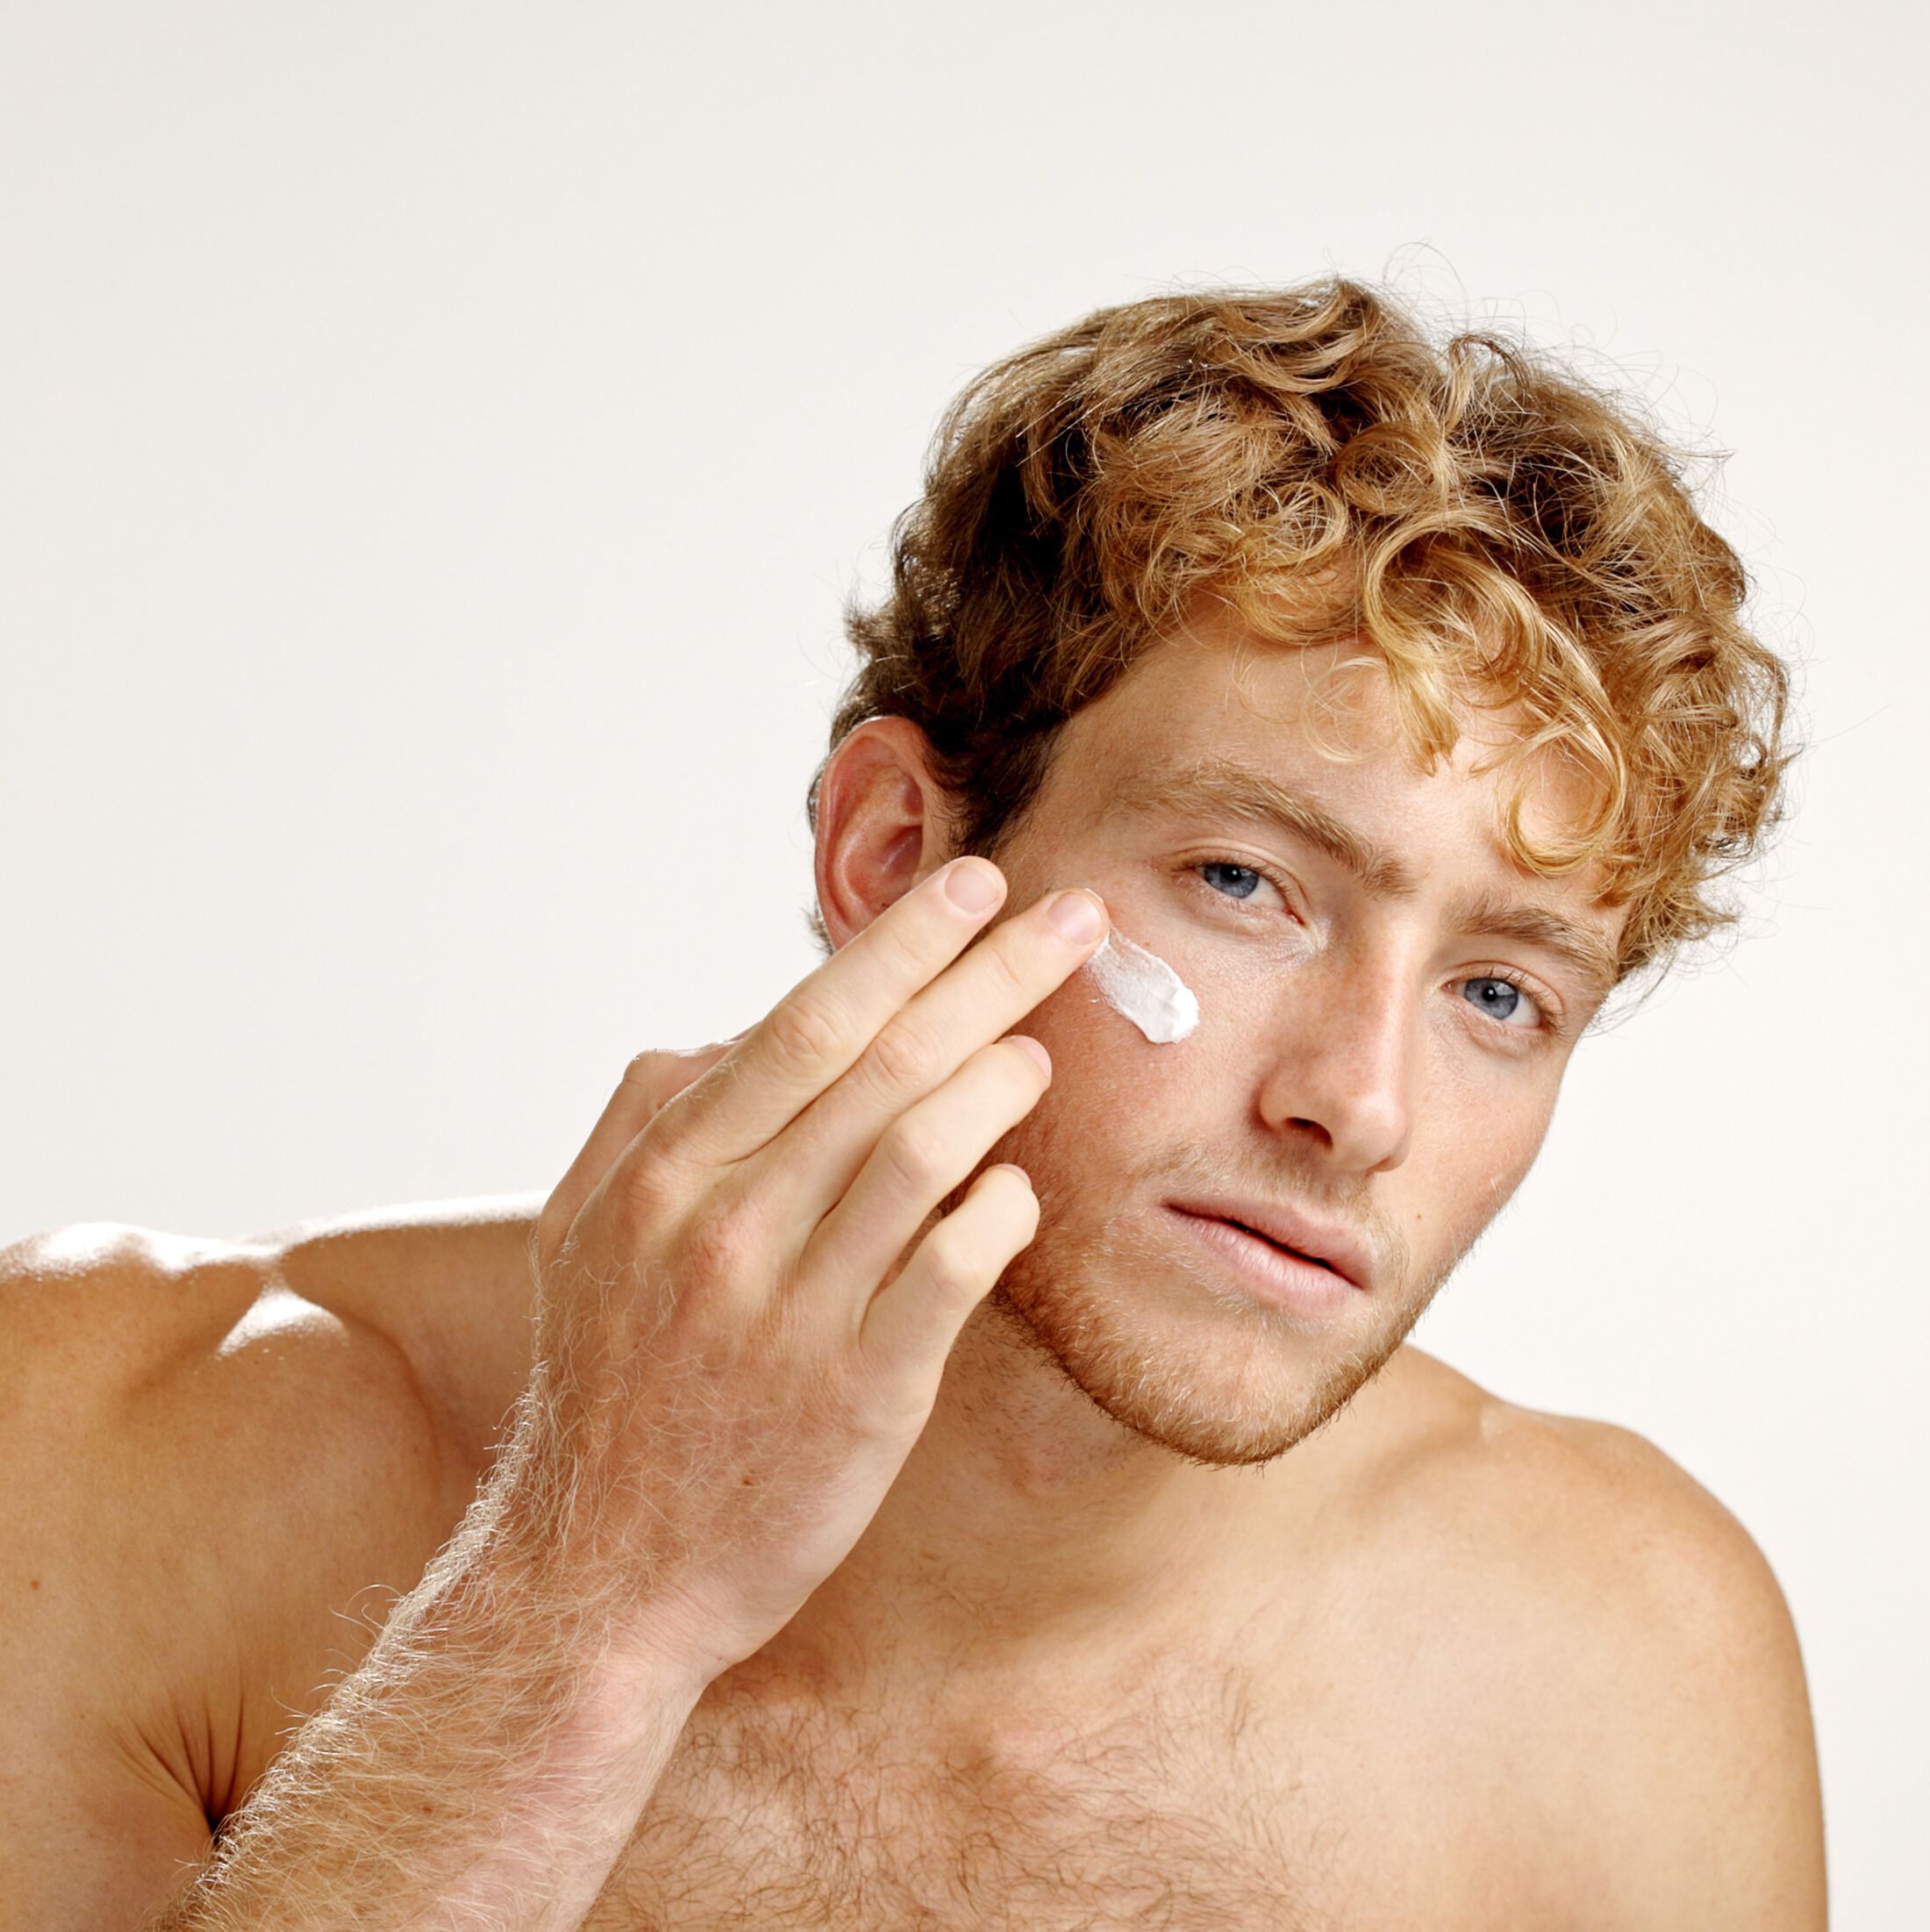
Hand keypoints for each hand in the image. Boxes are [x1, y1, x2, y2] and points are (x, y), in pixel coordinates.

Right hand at [499, 859, 1107, 1676]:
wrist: (600, 1576)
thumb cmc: (609, 1390)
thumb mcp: (580, 1236)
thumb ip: (645, 1118)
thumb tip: (729, 1030)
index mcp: (663, 1171)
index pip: (805, 1023)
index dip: (902, 945)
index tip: (975, 886)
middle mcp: (723, 1225)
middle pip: (880, 1063)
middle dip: (986, 973)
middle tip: (1072, 918)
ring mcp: (791, 1310)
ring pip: (922, 1150)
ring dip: (1000, 1080)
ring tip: (1042, 1044)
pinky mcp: (858, 1394)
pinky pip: (954, 1271)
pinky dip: (1000, 1209)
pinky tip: (1020, 1181)